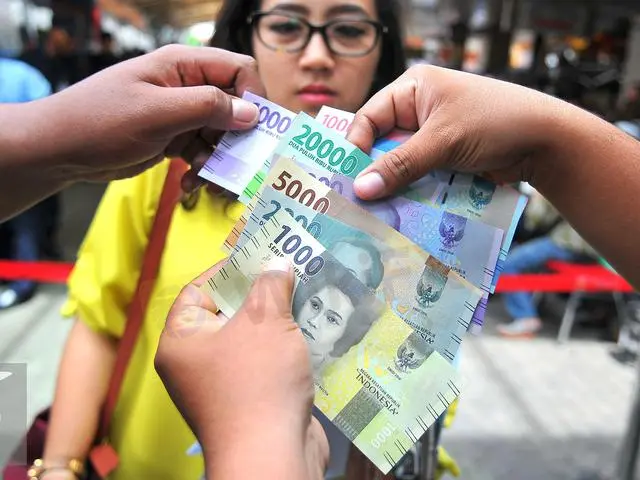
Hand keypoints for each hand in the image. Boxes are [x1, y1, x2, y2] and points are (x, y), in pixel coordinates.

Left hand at [37, 45, 264, 187]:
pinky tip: (190, 183)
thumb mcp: (158, 113)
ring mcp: (181, 114)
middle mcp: (187, 87)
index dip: (254, 99)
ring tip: (206, 181)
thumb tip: (252, 113)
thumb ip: (207, 108)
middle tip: (236, 167)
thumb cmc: (101, 121)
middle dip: (238, 140)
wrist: (61, 150)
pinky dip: (203, 169)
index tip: (255, 132)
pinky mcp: (174, 138)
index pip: (240, 71)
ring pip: (222, 136)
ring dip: (220, 160)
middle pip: (235, 108)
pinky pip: (203, 153)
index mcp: (184, 66)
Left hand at [155, 257, 327, 478]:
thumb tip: (278, 264)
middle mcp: (196, 362)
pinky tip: (314, 329)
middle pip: (228, 313)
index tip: (260, 255)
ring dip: (280, 319)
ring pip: (252, 338)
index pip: (199, 290)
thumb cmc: (258, 381)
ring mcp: (224, 384)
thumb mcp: (264, 321)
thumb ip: (270, 286)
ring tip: (308, 294)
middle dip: (262, 293)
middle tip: (291, 271)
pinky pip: (265, 362)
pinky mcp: (251, 399)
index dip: (229, 269)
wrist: (272, 456)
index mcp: (183, 342)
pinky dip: (286, 346)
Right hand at [346, 65, 570, 198]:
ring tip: (375, 212)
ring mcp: (434, 138)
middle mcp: (419, 112)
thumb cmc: (495, 122)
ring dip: (394, 187)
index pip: (370, 117)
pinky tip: (402, 212)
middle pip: (383, 144)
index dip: (356, 146)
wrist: (546, 142)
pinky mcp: (446, 161)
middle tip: (356, 201)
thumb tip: (361, 188)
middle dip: (374, 171)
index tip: (346, 177)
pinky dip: (413, 193)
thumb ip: (401, 164)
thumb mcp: (443, 140)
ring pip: (401, 165)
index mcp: (414, 89)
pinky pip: (420, 178)